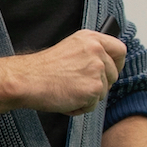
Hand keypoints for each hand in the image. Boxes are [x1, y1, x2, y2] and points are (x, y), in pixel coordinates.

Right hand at [6, 30, 126, 115]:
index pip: (120, 50)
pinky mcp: (94, 88)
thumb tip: (105, 66)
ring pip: (103, 92)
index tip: (109, 71)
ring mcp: (97, 70)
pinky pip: (93, 105)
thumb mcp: (70, 49)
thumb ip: (90, 53)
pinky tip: (65, 99)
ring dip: (87, 97)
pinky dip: (79, 107)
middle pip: (114, 75)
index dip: (116, 64)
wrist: (27, 79)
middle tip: (78, 86)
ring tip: (67, 91)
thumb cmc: (42, 68)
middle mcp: (97, 51)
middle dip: (99, 85)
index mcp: (91, 39)